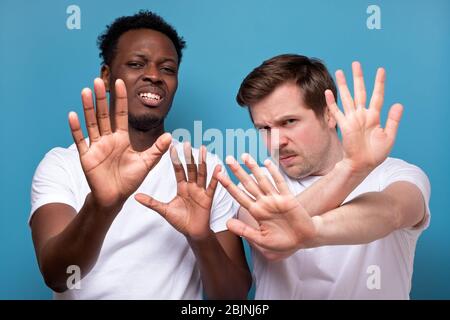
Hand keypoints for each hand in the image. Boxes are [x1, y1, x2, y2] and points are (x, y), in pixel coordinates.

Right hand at [68, 78, 171, 209]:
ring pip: (92, 123)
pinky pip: (80, 140)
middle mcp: (108, 139)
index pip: (121, 114)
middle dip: (102, 98)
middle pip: (104, 114)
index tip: (121, 82)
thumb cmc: (130, 180)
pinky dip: (76, 128)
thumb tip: (170, 135)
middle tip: (98, 80)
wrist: (115, 198)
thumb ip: (157, 149)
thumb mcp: (146, 163)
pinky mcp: (87, 156)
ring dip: (88, 107)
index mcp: (122, 138)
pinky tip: (73, 115)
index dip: (121, 99)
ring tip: (86, 91)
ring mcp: (96, 146)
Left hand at [135, 143, 220, 239]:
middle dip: (189, 156)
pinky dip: (216, 177)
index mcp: (182, 187)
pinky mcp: (208, 198)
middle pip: (190, 169)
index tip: (173, 147)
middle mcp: (192, 186)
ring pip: (201, 174)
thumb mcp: (164, 210)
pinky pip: (212, 186)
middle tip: (188, 143)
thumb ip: (151, 202)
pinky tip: (218, 167)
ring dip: (203, 162)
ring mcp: (201, 191)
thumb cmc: (180, 221)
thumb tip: (135, 196)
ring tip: (204, 149)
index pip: (178, 170)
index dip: (175, 159)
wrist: (192, 233)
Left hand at [217, 154, 316, 252]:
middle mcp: (264, 202)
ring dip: (253, 168)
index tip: (218, 175)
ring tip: (244, 156)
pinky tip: (267, 162)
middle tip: (228, 158)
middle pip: (248, 184)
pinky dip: (274, 173)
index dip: (229, 185)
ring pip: (262, 180)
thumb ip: (244, 230)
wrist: (303, 240)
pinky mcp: (288, 198)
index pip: (239, 196)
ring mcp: (275, 199)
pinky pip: (279, 183)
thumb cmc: (282, 241)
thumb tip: (227, 223)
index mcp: (256, 212)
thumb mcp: (261, 239)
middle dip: (238, 171)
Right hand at [326, 62, 402, 173]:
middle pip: (360, 91)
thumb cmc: (375, 153)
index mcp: (374, 116)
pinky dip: (332, 102)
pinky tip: (329, 92)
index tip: (381, 70)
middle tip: (355, 63)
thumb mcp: (389, 136)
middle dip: (358, 77)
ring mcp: (352, 119)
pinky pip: (337, 111)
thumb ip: (393, 120)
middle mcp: (362, 115)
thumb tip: (398, 103)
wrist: (362, 164)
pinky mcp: (344, 125)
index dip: (379, 83)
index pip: (377, 95)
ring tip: (339, 72)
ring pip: (347, 98)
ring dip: (344, 85)